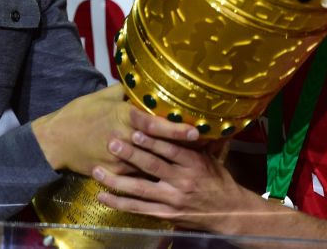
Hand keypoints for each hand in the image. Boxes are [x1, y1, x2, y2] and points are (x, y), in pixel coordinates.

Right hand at [32, 85, 199, 176]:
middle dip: (179, 146)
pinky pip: (136, 173)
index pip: (153, 122)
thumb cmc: (79, 114)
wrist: (56, 140)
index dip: (174, 128)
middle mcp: (123, 137)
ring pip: (149, 162)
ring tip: (189, 162)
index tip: (194, 131)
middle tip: (201, 147)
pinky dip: (150, 172)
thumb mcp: (100, 96)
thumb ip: (123, 91)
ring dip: (167, 161)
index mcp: (121, 116)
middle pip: (157, 144)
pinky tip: (164, 173)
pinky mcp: (114, 173)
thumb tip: (141, 84)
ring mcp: (119, 158)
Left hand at [92, 128, 267, 233]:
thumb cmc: (217, 180)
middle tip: (111, 142)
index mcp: (194, 163)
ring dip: (117, 180)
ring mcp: (172, 199)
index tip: (135, 129)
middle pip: (153, 166)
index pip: (171, 148)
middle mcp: (182, 181)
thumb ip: (194, 140)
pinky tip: (103, 196)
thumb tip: (185, 112)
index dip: (153, 139)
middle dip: (131, 154)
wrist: (229, 213)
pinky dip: (119, 203)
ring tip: (97, 170)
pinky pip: (138, 208)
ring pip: (140, 189)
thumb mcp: (210, 157)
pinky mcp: (165, 214)